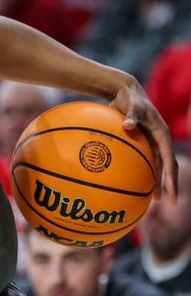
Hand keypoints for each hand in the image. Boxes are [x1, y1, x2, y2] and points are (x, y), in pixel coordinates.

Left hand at [109, 78, 177, 202]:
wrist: (124, 93)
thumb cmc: (129, 98)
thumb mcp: (131, 105)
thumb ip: (131, 115)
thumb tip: (128, 125)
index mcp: (162, 133)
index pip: (169, 158)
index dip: (171, 175)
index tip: (171, 190)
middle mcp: (160, 140)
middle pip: (168, 166)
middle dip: (170, 184)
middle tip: (171, 202)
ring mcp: (152, 142)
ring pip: (158, 167)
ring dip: (157, 183)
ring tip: (153, 200)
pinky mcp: (143, 142)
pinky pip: (145, 162)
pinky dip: (143, 173)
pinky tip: (135, 186)